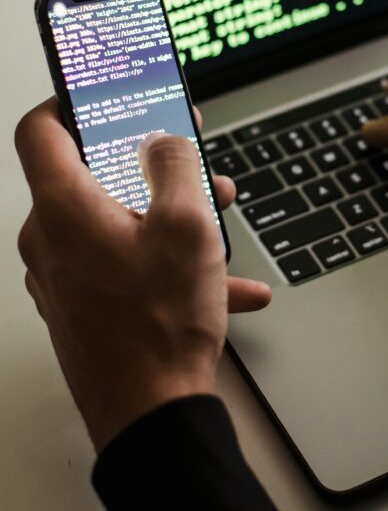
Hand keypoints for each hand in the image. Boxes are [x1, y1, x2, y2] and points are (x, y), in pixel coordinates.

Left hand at [15, 99, 271, 451]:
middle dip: (149, 165)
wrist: (151, 417)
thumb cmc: (159, 328)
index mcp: (64, 209)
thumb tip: (163, 138)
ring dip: (166, 215)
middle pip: (91, 177)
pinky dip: (168, 264)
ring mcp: (62, 279)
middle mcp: (50, 242)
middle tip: (191, 161)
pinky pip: (125, 267)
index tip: (101, 93)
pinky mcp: (82, 309)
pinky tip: (224, 285)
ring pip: (115, 224)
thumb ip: (175, 164)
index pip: (40, 129)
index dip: (70, 100)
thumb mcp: (187, 226)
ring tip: (218, 225)